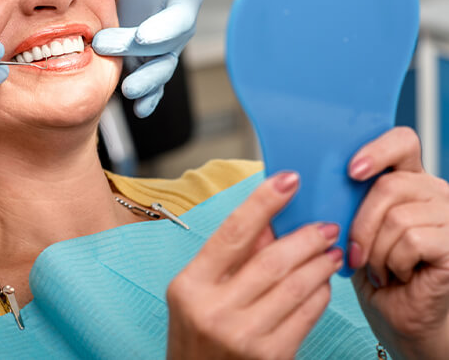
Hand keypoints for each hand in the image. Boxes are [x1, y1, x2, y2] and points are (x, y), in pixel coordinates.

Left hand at [92, 0, 203, 117]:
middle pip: (165, 49)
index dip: (164, 29)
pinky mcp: (143, 62)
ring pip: (160, 71)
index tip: (143, 36)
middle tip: (104, 46)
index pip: (179, 19)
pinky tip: (139, 110)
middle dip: (139, 53)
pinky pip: (151, 84)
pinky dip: (149, 99)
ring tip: (129, 92)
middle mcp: (175, 28)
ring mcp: (159, 49)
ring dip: (147, 84)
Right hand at [166, 172, 342, 358]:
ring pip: (296, 286)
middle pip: (272, 260)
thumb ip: (230, 256)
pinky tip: (322, 282)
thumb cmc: (197, 335)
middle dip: (306, 237)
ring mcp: (244, 335)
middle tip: (325, 226)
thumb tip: (270, 220)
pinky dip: (320, 293)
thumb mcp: (198, 292)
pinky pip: (307, 314)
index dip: (263, 202)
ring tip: (330, 251)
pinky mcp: (270, 356)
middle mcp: (214, 310)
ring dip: (320, 263)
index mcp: (190, 285)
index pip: (232, 233)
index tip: (288, 179)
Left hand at [347, 127, 448, 358]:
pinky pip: (412, 240)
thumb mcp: (354, 228)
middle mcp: (435, 191)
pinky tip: (399, 275)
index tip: (352, 171)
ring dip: (377, 251)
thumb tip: (308, 180)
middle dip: (361, 225)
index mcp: (409, 179)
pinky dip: (395, 263)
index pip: (402, 142)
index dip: (377, 151)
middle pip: (389, 186)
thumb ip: (346, 199)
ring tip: (380, 269)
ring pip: (397, 218)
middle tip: (357, 253)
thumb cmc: (375, 273)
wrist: (401, 318)